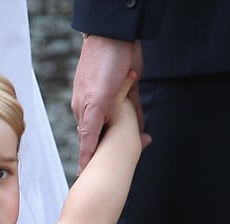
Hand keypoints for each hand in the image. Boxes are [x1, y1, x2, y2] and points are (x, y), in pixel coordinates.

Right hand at [71, 36, 146, 171]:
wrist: (117, 37)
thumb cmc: (100, 68)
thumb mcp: (94, 104)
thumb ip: (89, 131)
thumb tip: (85, 156)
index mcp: (85, 113)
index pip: (87, 144)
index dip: (89, 162)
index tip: (89, 181)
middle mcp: (97, 109)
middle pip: (105, 137)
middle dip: (111, 153)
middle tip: (117, 173)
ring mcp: (113, 100)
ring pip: (121, 125)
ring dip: (128, 138)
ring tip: (135, 156)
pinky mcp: (128, 91)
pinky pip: (133, 111)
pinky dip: (138, 121)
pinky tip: (144, 134)